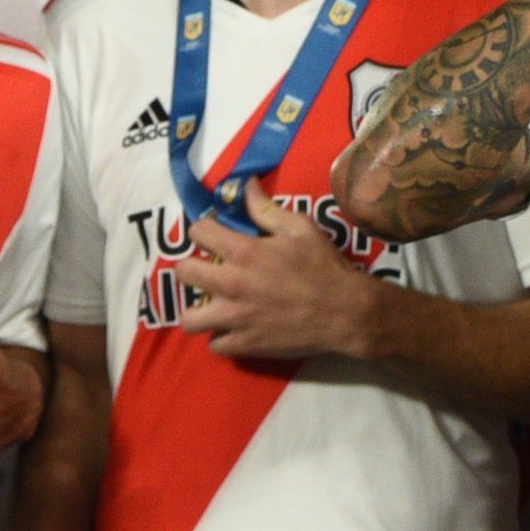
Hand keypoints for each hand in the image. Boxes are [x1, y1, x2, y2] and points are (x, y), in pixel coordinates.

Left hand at [176, 184, 386, 363]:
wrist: (346, 313)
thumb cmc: (324, 267)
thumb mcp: (301, 228)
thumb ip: (266, 209)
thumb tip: (244, 184)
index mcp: (245, 252)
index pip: (198, 232)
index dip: (204, 230)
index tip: (214, 236)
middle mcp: (232, 284)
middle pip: (184, 273)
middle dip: (192, 268)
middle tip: (209, 270)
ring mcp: (236, 318)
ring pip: (189, 319)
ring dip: (198, 310)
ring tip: (213, 306)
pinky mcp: (245, 344)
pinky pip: (214, 345)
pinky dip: (222, 337)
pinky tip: (234, 329)